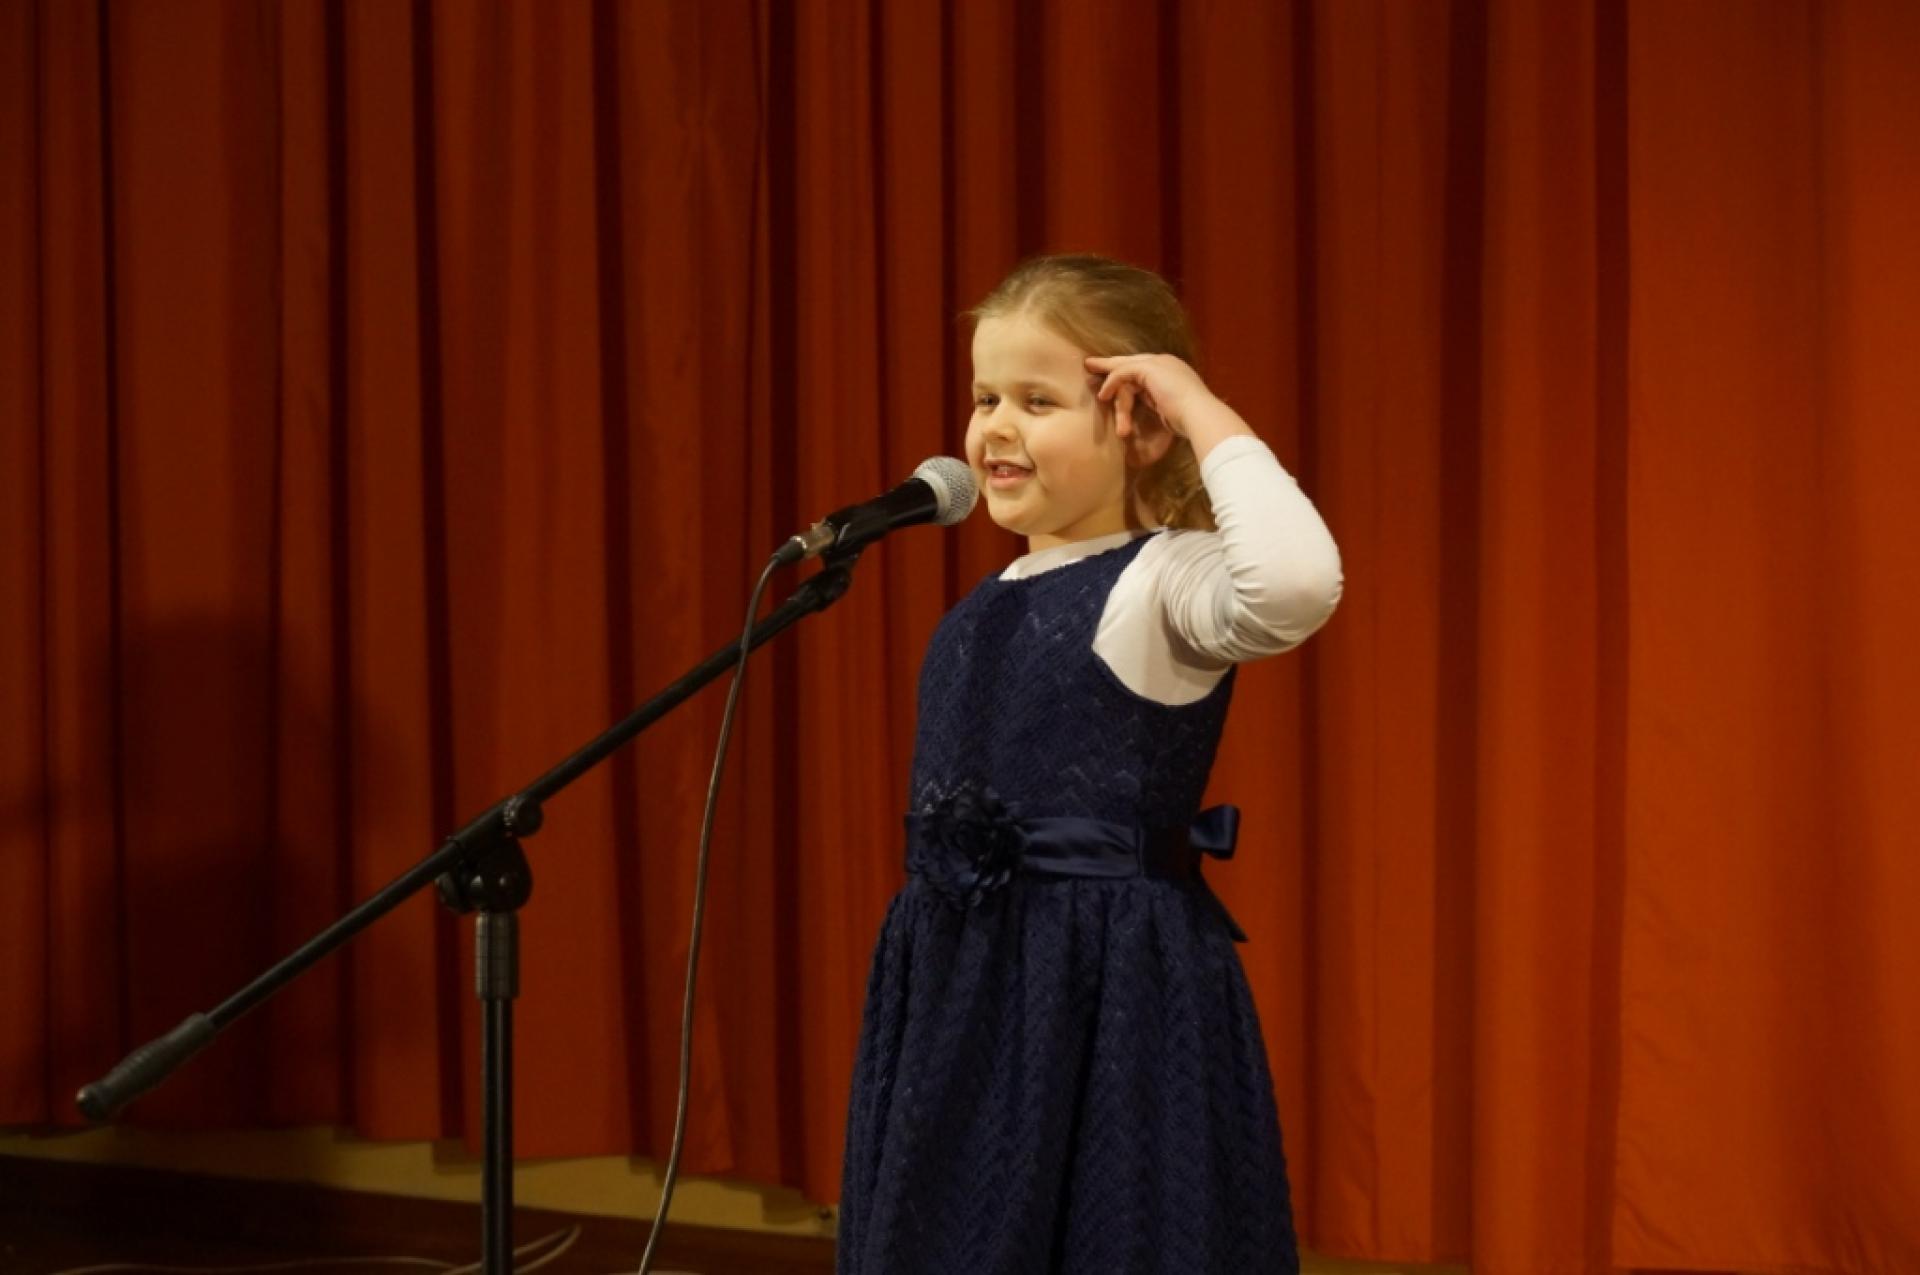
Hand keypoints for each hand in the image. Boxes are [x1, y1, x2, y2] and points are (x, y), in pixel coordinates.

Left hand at [1085, 352, 1255, 462]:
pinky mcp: (1149, 368)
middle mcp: (1166, 362)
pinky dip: (1112, 383)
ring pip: (1126, 370)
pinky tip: (1103, 395)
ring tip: (1092, 384)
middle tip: (1090, 363)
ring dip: (1110, 383)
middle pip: (1131, 361)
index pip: (1144, 368)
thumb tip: (1153, 411)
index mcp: (1173, 371)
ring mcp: (1159, 363)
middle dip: (1110, 363)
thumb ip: (1160, 404)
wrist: (1199, 416)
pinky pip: (1123, 372)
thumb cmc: (1189, 421)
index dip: (1126, 372)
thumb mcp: (1171, 410)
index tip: (1111, 378)